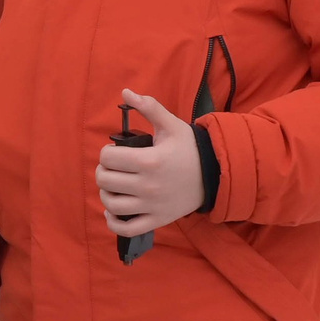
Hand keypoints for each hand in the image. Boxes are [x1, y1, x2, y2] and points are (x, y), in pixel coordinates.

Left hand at [97, 88, 204, 236]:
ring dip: (106, 194)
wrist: (215, 175)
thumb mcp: (172, 125)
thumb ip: (149, 107)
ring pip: (111, 204)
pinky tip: (113, 210)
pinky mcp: (157, 220)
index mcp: (149, 161)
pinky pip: (127, 228)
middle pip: (105, 180)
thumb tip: (126, 92)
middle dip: (104, 171)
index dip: (106, 153)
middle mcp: (148, 186)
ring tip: (113, 186)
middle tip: (113, 168)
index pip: (108, 158)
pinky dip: (113, 222)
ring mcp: (152, 206)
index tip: (115, 152)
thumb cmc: (189, 149)